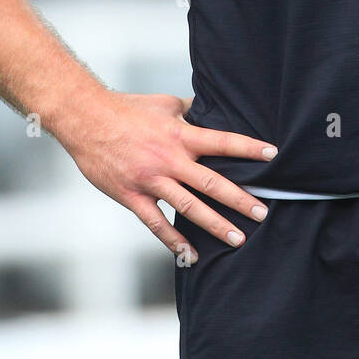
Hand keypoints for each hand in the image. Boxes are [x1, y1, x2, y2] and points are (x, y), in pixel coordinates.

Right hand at [63, 91, 276, 260]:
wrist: (86, 119)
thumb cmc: (127, 108)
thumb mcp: (165, 104)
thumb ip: (190, 110)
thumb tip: (211, 108)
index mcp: (180, 135)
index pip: (222, 141)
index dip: (248, 148)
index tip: (273, 154)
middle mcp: (169, 160)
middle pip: (211, 182)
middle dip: (239, 199)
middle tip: (263, 213)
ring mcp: (150, 180)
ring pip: (188, 207)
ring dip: (215, 224)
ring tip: (238, 238)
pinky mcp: (132, 196)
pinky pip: (155, 223)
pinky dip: (173, 240)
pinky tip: (190, 254)